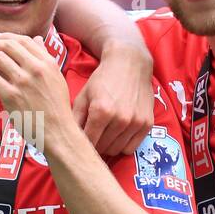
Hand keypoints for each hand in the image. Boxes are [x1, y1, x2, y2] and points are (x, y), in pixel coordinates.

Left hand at [0, 33, 74, 155]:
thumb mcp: (57, 77)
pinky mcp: (10, 95)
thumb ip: (46, 57)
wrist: (57, 130)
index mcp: (46, 62)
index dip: (6, 37)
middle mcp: (34, 68)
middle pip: (8, 46)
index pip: (23, 41)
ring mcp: (22, 81)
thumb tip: (37, 39)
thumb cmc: (57, 107)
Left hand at [72, 41, 153, 156]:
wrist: (130, 63)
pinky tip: (118, 135)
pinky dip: (122, 145)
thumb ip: (75, 118)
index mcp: (101, 111)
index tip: (80, 141)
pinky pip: (131, 148)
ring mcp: (135, 122)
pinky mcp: (147, 124)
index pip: (88, 142)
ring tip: (104, 135)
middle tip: (92, 137)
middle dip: (94, 145)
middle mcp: (120, 119)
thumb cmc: (102, 79)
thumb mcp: (83, 95)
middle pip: (102, 148)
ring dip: (108, 146)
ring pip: (116, 150)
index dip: (82, 144)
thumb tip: (67, 138)